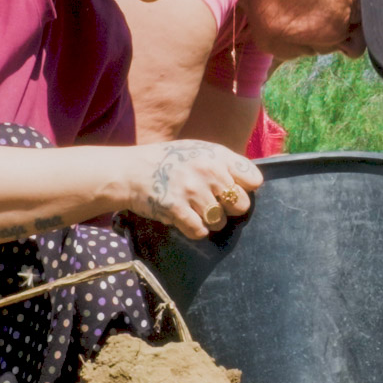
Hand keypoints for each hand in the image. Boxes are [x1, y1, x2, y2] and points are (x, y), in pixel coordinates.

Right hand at [131, 140, 262, 239]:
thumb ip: (225, 164)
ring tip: (193, 211)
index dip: (245, 189)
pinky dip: (193, 230)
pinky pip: (199, 231)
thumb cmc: (169, 161)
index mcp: (216, 155)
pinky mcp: (176, 208)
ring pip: (219, 222)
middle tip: (211, 204)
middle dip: (227, 209)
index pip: (253, 179)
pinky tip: (184, 219)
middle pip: (240, 205)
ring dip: (208, 221)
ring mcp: (192, 190)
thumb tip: (252, 183)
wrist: (130, 171)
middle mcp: (207, 170)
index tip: (232, 190)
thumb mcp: (199, 151)